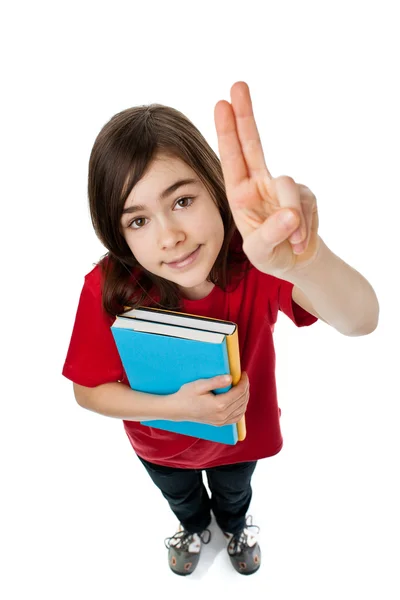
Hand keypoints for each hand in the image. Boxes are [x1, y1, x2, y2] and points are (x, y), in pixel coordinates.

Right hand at [174, 372, 248, 425]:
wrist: (177, 410)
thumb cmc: (186, 395)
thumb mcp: (199, 385)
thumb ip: (216, 382)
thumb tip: (230, 378)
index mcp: (219, 405)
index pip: (239, 392)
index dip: (244, 382)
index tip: (243, 374)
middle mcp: (222, 415)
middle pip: (242, 400)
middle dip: (245, 388)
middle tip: (243, 378)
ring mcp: (221, 421)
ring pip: (242, 409)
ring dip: (245, 398)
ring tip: (242, 387)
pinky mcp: (219, 424)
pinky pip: (237, 418)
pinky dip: (241, 409)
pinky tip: (240, 402)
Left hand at [214, 82, 319, 275]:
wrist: (297, 262)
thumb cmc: (270, 254)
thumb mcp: (261, 252)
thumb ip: (270, 235)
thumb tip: (290, 214)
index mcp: (240, 194)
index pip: (232, 158)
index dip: (228, 132)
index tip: (222, 104)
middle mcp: (260, 184)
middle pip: (253, 145)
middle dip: (246, 115)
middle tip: (238, 84)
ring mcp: (284, 188)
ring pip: (289, 188)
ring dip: (292, 219)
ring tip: (292, 242)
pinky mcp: (305, 195)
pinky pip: (307, 205)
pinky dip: (305, 228)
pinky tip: (300, 241)